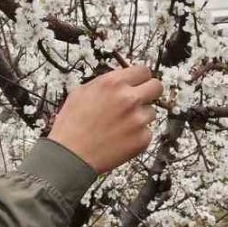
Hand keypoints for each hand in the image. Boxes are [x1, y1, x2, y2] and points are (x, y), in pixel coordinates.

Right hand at [48, 65, 163, 173]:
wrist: (70, 156)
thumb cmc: (71, 126)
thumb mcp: (82, 92)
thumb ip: (107, 83)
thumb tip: (123, 80)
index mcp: (113, 83)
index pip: (144, 71)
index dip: (141, 78)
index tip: (139, 84)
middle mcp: (129, 99)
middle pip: (157, 87)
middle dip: (150, 93)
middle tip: (141, 100)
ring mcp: (138, 120)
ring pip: (151, 112)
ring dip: (140, 117)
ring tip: (119, 126)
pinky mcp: (142, 139)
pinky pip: (147, 132)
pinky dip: (137, 135)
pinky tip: (120, 139)